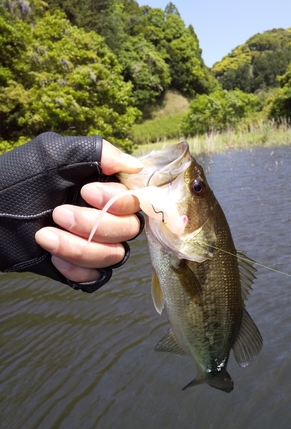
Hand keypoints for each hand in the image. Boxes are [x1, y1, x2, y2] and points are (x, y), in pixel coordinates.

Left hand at [35, 140, 142, 282]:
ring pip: (113, 255)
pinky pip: (97, 277)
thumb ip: (97, 152)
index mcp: (104, 188)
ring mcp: (94, 243)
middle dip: (93, 225)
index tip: (86, 192)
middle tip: (57, 213)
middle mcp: (105, 215)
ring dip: (80, 248)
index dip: (117, 201)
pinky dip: (77, 270)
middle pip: (128, 229)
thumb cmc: (16, 180)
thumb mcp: (54, 155)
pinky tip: (53, 258)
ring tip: (44, 236)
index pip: (135, 200)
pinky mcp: (79, 266)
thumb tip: (136, 166)